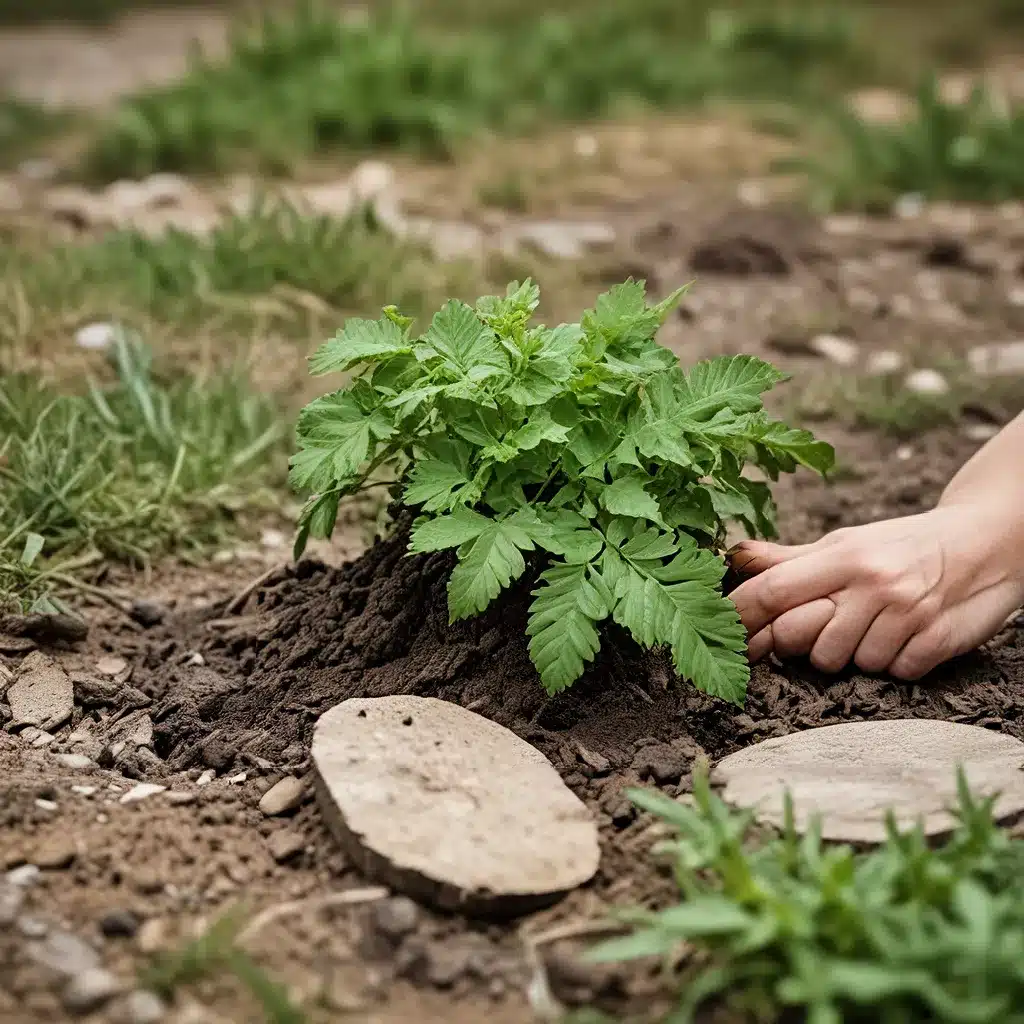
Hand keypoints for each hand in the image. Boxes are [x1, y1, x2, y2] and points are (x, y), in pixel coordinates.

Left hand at [727, 503, 1023, 679]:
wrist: (988, 541)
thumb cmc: (902, 544)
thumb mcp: (847, 542)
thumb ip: (791, 558)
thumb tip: (735, 556)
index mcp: (844, 556)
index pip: (773, 590)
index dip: (740, 616)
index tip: (721, 633)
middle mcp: (872, 584)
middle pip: (801, 640)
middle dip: (797, 645)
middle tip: (820, 628)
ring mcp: (906, 614)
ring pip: (846, 663)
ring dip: (852, 654)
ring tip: (873, 626)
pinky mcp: (936, 641)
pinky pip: (891, 672)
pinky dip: (892, 662)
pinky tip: (904, 636)